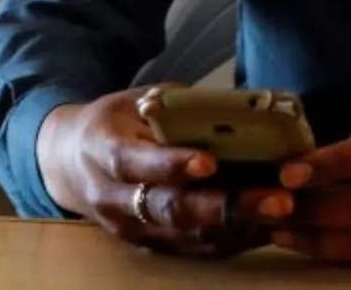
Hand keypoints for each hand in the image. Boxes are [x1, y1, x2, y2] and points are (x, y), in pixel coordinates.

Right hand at [34, 88, 293, 256]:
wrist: (68, 165)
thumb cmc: (112, 123)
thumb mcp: (133, 101)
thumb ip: (174, 105)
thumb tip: (233, 103)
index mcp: (105, 152)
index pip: (137, 162)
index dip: (173, 164)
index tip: (210, 162)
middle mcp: (115, 199)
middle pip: (169, 209)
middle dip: (224, 207)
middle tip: (274, 198)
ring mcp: (132, 229)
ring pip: (187, 236)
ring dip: (239, 227)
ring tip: (282, 213)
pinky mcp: (150, 247)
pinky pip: (194, 249)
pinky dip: (233, 239)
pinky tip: (269, 226)